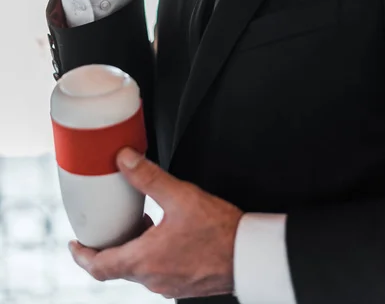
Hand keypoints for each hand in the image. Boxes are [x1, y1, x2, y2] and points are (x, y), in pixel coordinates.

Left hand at [68, 148, 243, 299]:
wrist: (249, 255)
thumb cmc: (219, 231)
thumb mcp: (180, 196)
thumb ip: (148, 177)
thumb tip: (124, 159)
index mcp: (145, 260)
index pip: (99, 266)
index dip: (82, 255)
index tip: (75, 244)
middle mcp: (153, 278)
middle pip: (116, 267)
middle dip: (108, 246)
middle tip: (106, 227)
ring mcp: (168, 284)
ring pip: (137, 269)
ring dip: (131, 249)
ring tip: (137, 224)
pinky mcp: (182, 284)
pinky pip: (155, 271)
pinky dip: (149, 254)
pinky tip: (163, 234)